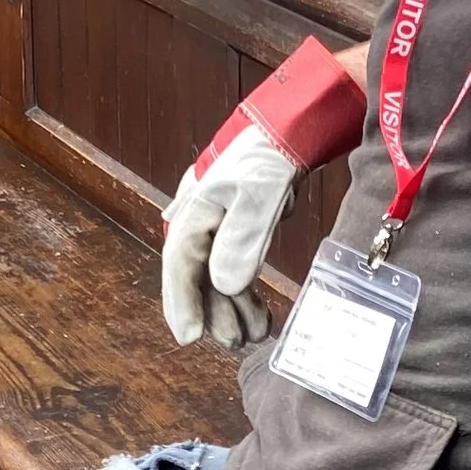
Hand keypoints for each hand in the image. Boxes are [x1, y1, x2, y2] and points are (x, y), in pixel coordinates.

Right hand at [161, 37, 366, 349]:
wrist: (292, 127)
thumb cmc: (271, 155)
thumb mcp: (259, 194)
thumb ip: (242, 239)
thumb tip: (224, 285)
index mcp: (194, 211)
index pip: (178, 264)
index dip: (182, 302)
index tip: (191, 336)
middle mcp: (199, 221)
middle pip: (197, 277)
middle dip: (214, 312)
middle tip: (233, 342)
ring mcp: (216, 226)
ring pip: (216, 276)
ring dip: (232, 307)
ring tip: (254, 334)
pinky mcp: (236, 229)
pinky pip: (233, 267)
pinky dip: (244, 292)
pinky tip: (258, 314)